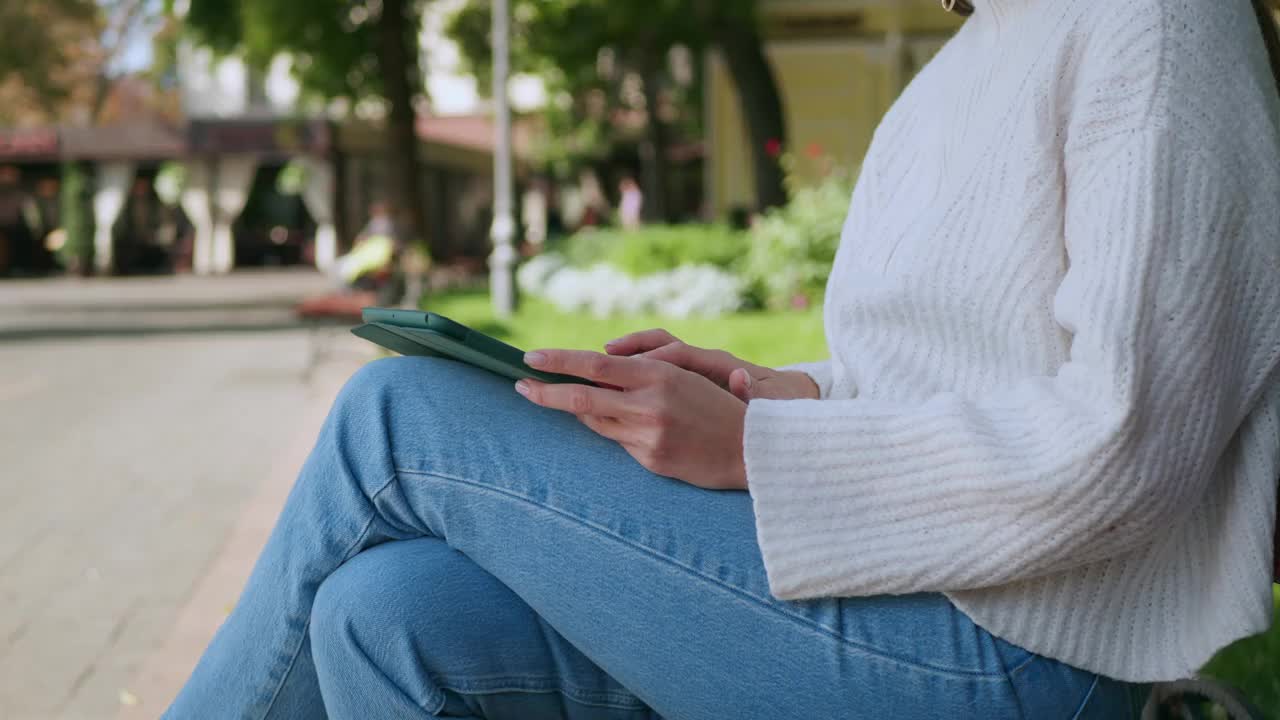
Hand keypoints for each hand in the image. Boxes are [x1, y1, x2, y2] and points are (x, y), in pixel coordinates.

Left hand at [515, 349, 748, 489]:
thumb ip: (641, 372)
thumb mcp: (683, 376)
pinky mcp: (650, 460)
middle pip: (581, 396)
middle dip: (545, 391)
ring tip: (557, 398)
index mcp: (658, 375)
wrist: (753, 448)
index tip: (530, 358)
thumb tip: (596, 366)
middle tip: (520, 385)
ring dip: (575, 410)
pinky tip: (614, 423)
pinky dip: (610, 429)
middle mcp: (649, 405)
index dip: (558, 361)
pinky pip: (618, 442)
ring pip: (595, 420)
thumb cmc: (717, 404)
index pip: (594, 366)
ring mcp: (648, 436)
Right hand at [605, 329, 819, 401]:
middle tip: (601, 355)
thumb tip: (741, 378)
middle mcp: (703, 362)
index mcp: (720, 365)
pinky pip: (656, 364)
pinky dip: (635, 365)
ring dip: (627, 355)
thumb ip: (751, 393)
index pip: (682, 354)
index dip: (656, 356)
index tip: (631, 364)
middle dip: (632, 348)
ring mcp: (693, 368)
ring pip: (655, 352)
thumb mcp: (767, 403)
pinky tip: (612, 376)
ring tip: (596, 362)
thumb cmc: (775, 405)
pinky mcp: (687, 377)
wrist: (786, 400)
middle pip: (662, 344)